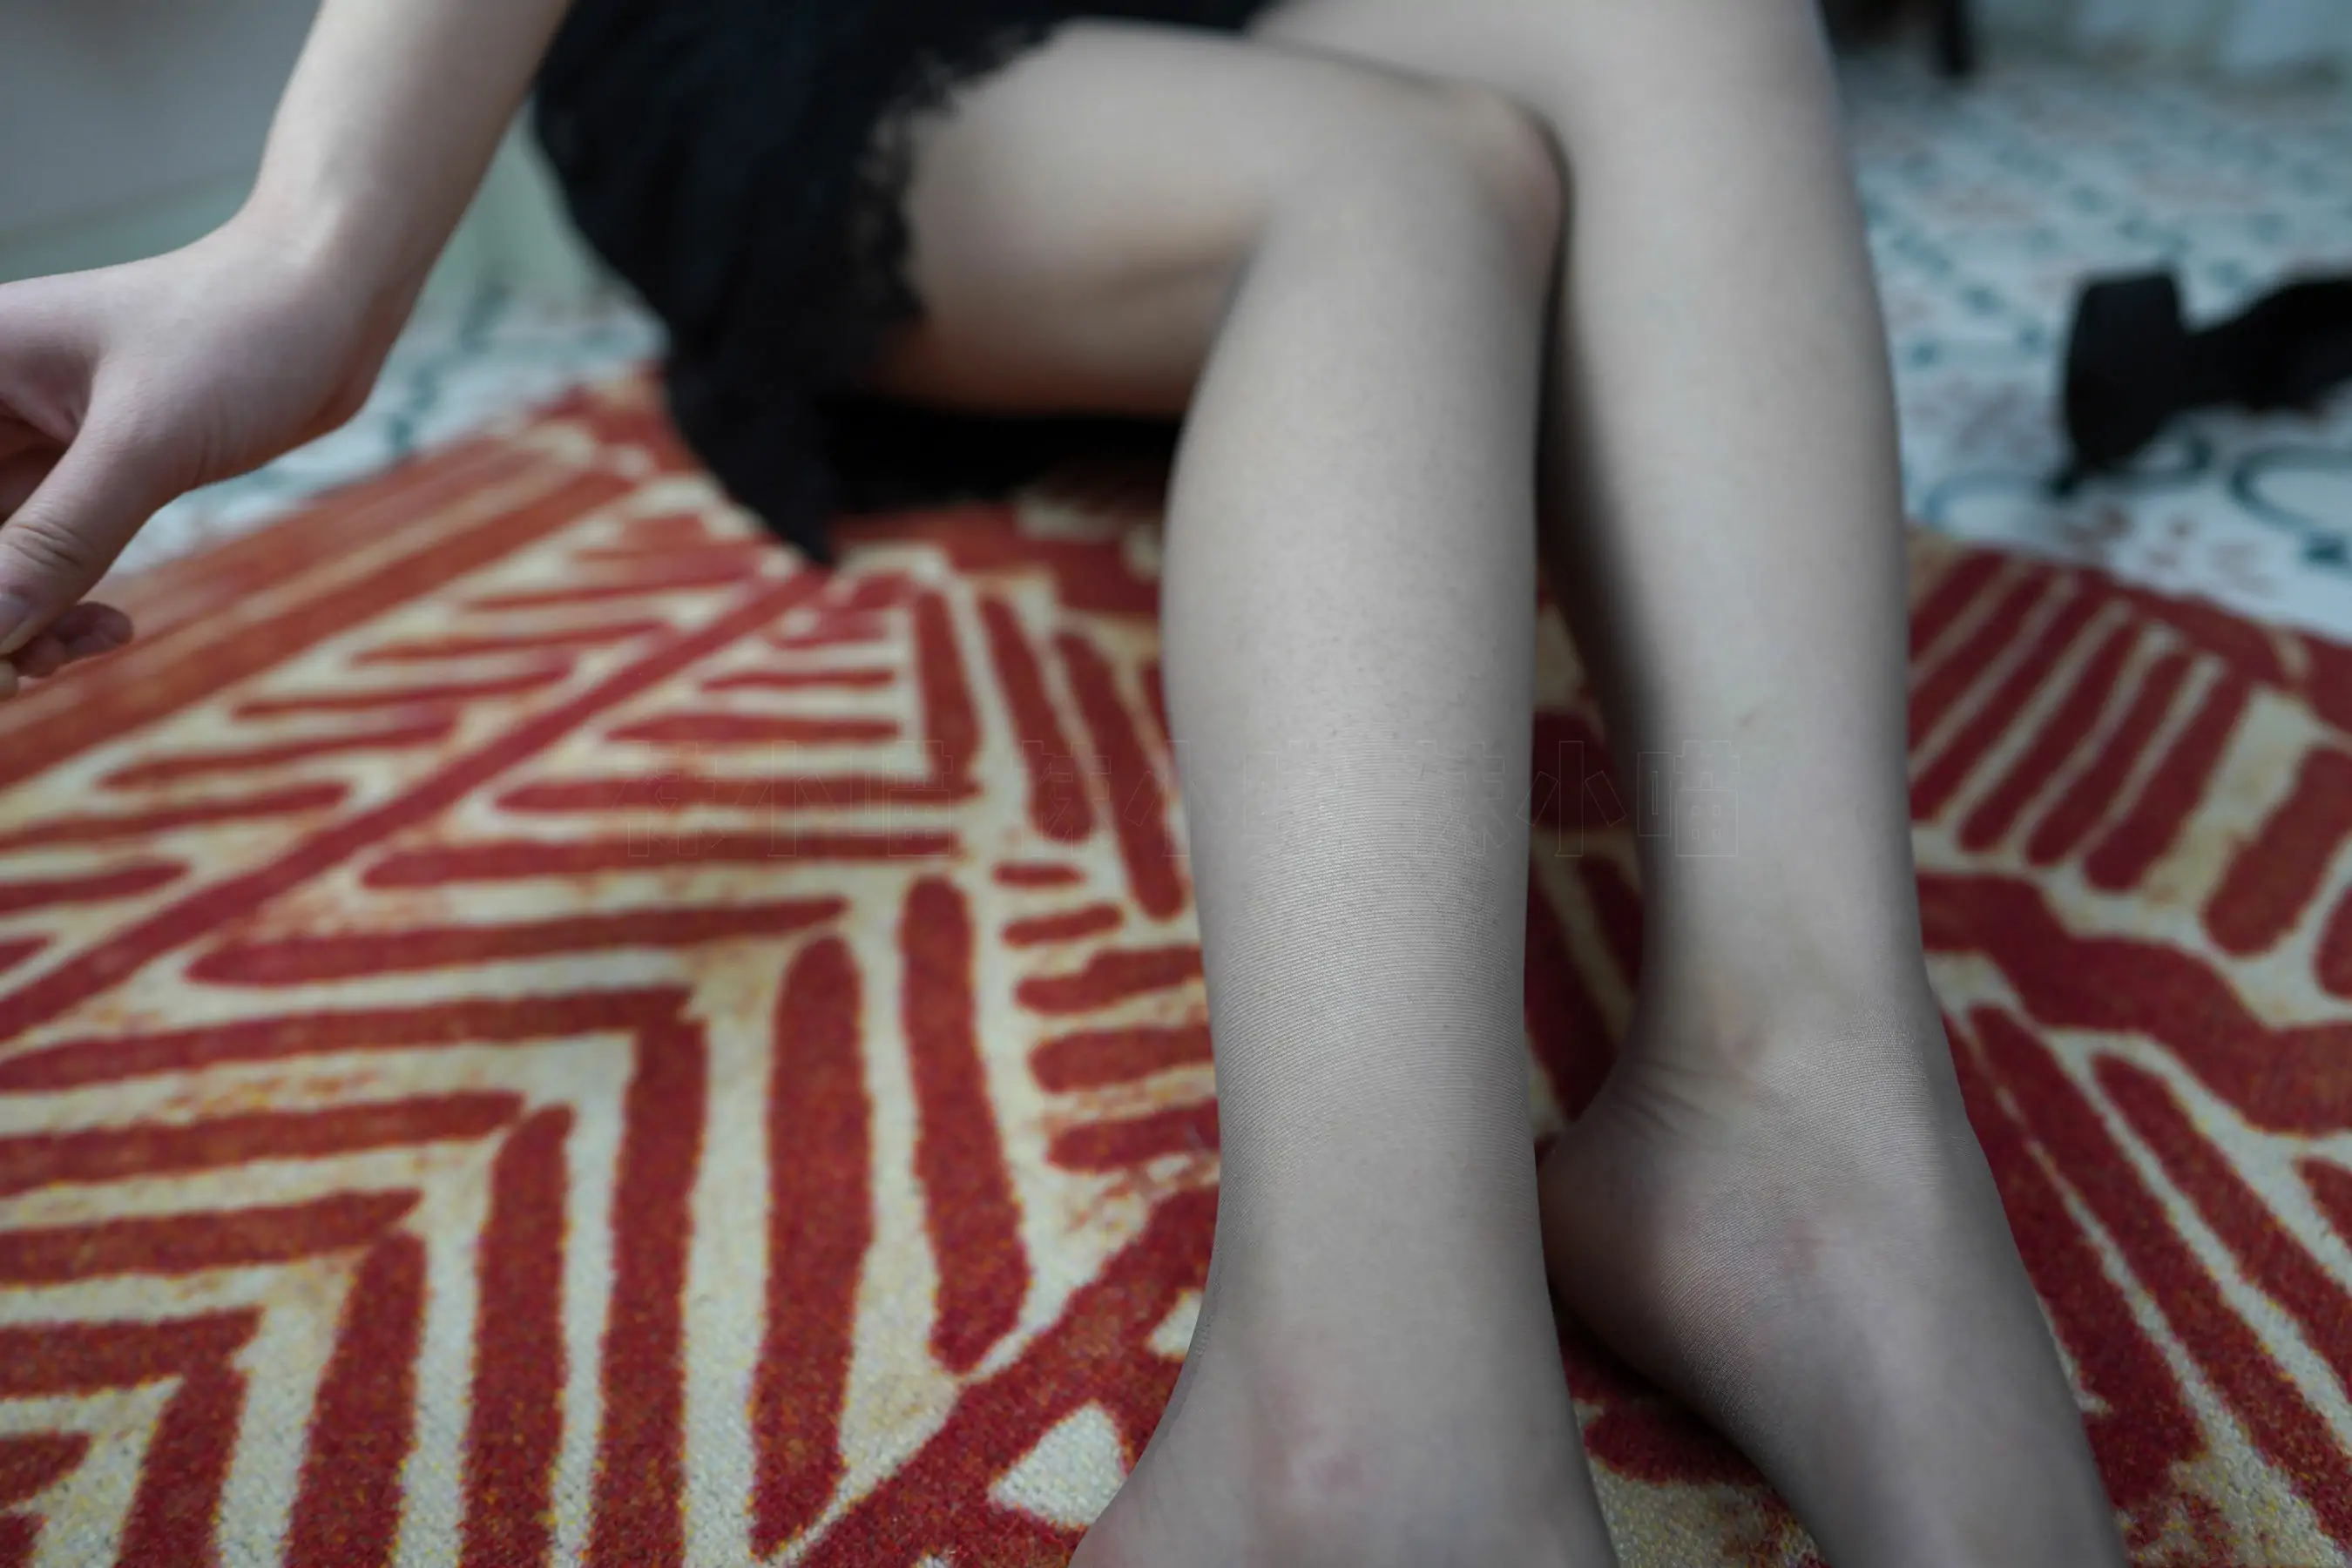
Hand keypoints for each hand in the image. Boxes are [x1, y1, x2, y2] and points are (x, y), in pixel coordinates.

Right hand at [0, 214, 392, 697]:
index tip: (1, 644)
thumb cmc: (240, 336)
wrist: (328, 304)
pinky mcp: (80, 473)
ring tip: (69, 658)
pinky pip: (38, 560)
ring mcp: (24, 441)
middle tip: (21, 675)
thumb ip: (61, 538)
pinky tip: (112, 630)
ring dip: (17, 623)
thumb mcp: (146, 442)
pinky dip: (60, 605)